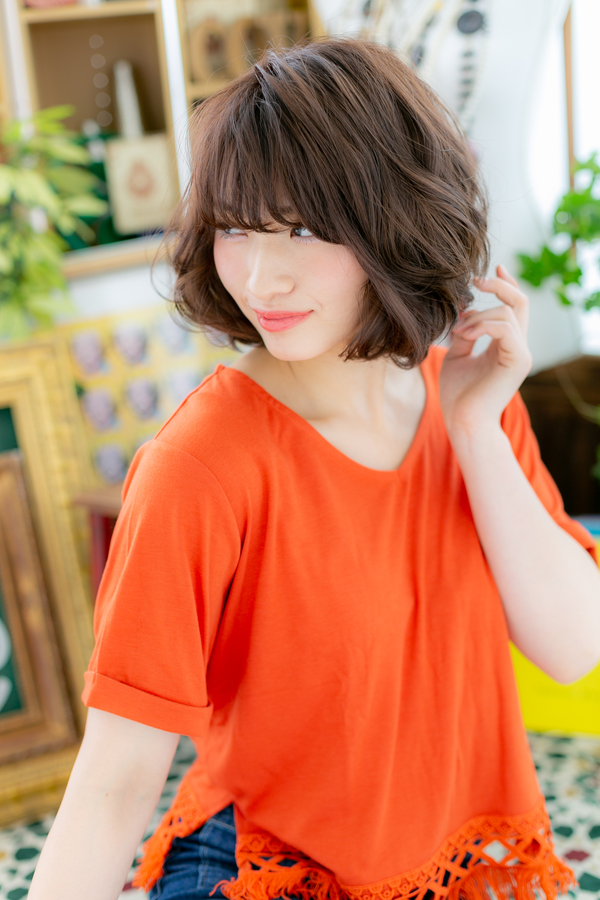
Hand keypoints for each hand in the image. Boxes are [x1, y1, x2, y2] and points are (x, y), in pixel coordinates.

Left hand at [439, 264, 531, 439]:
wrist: (462, 422)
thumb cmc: (458, 395)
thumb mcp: (457, 356)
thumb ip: (465, 334)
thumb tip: (465, 313)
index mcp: (505, 345)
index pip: (514, 307)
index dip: (505, 284)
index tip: (489, 270)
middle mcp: (517, 347)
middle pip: (519, 302)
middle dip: (498, 285)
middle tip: (474, 281)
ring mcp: (520, 354)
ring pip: (508, 313)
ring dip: (479, 315)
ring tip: (458, 330)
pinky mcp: (517, 361)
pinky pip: (505, 328)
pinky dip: (483, 325)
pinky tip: (464, 334)